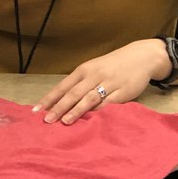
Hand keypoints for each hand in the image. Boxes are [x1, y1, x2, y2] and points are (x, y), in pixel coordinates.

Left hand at [34, 40, 167, 125]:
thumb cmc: (113, 65)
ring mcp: (109, 83)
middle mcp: (94, 75)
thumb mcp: (94, 69)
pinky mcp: (123, 92)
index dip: (50, 98)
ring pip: (89, 99)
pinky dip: (98, 113)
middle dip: (59, 107)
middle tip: (47, 120)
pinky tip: (90, 121)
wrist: (141, 57)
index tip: (36, 110)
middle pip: (73, 93)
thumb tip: (61, 102)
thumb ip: (80, 84)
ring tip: (65, 121)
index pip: (63, 86)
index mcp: (84, 70)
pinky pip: (108, 104)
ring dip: (76, 111)